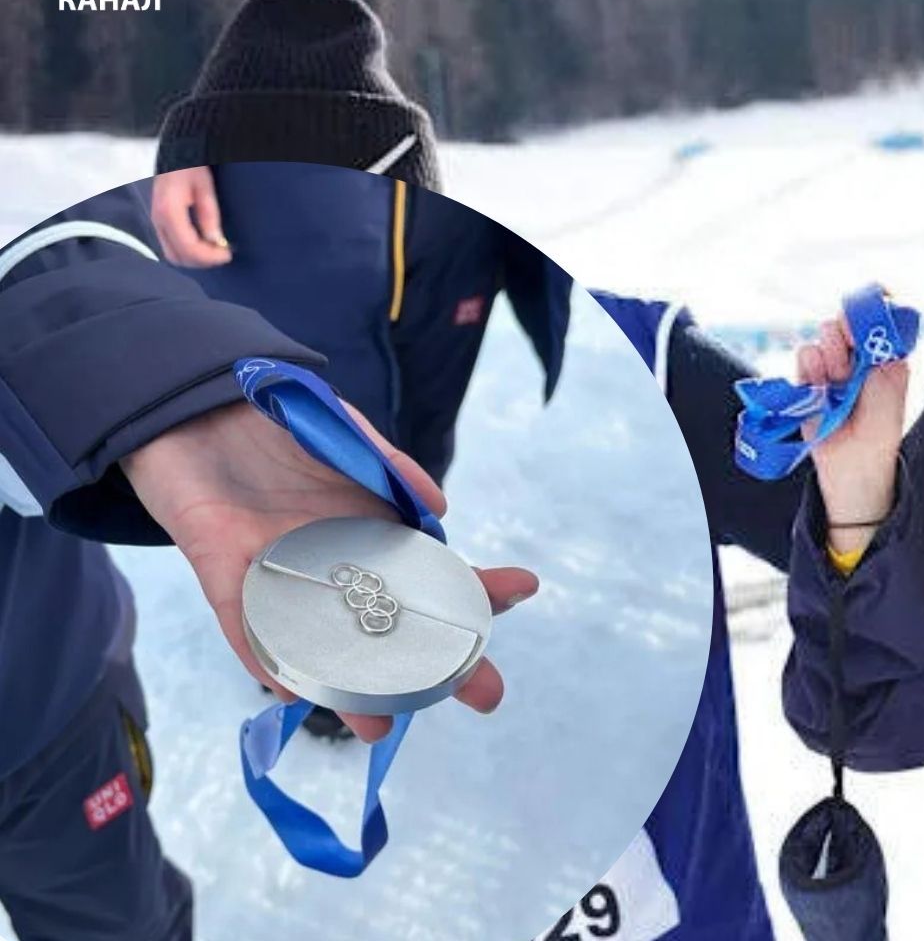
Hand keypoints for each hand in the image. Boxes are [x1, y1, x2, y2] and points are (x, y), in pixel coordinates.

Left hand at [122, 400, 538, 741]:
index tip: (523, 588)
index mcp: (371, 532)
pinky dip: (264, 654)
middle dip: (434, 666)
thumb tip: (439, 507)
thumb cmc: (277, 422)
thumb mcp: (348, 434)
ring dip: (349, 685)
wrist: (192, 406)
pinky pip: (243, 622)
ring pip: (322, 641)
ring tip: (378, 726)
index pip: (433, 570)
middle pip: (389, 625)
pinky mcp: (223, 572)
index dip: (477, 584)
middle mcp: (333, 565)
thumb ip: (390, 467)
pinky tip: (292, 690)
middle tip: (483, 696)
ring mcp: (280, 575)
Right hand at [150, 166, 230, 266]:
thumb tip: (216, 242)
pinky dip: (188, 252)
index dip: (209, 256)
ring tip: (215, 251)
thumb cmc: (190, 166)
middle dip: (202, 261)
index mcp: (169, 212)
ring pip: (172, 255)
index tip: (227, 254)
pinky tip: (204, 245)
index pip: (188, 247)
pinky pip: (171, 246)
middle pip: (177, 257)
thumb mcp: (205, 188)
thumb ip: (209, 216)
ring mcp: (156, 222)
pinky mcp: (158, 222)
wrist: (174, 153)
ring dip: (194, 259)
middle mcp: (158, 221)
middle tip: (223, 254)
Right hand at [796, 314, 906, 555]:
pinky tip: (822, 383)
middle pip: (846, 319)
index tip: (865, 315)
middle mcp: (857, 356)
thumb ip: (884, 353)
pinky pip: (805, 356)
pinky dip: (811, 365)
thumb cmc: (881, 427)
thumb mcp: (892, 386)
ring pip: (824, 336)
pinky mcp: (809, 380)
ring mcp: (832, 366)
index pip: (875, 315)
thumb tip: (877, 323)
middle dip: (848, 331)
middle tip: (852, 354)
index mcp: (882, 354)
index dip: (869, 308)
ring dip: (831, 353)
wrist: (856, 463)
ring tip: (838, 380)